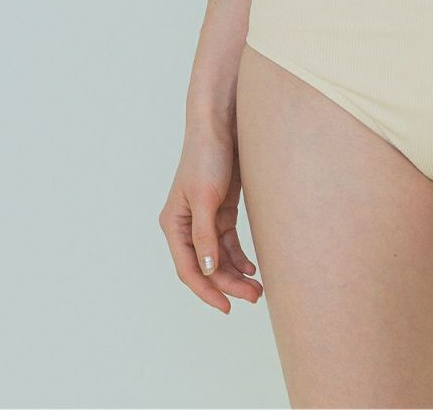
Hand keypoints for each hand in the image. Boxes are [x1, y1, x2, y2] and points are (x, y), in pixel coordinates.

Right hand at [159, 121, 263, 312]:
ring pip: (219, 257)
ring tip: (258, 288)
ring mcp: (204, 219)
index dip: (206, 291)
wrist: (222, 124)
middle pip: (207, 266)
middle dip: (228, 284)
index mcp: (174, 224)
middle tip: (254, 296)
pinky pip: (228, 242)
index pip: (189, 269)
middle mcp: (186, 225)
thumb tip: (207, 271)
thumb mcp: (205, 198)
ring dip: (236, 273)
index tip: (227, 307)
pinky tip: (253, 268)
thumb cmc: (207, 156)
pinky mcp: (221, 210)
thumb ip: (205, 235)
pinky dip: (239, 256)